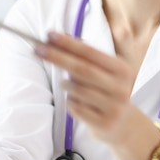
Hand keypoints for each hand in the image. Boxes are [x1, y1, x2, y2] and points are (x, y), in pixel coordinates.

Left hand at [37, 32, 159, 159]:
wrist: (121, 123)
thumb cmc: (105, 90)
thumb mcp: (103, 71)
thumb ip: (84, 55)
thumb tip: (57, 38)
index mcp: (122, 69)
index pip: (90, 52)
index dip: (69, 43)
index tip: (49, 35)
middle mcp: (121, 87)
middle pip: (82, 69)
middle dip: (58, 57)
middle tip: (38, 49)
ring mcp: (114, 107)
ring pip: (77, 90)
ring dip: (65, 85)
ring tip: (67, 85)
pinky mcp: (105, 123)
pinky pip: (76, 108)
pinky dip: (70, 102)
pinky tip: (75, 102)